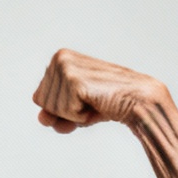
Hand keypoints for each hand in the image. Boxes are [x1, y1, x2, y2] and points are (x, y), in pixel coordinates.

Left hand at [34, 50, 169, 133]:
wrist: (139, 101)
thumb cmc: (109, 102)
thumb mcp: (75, 107)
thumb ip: (53, 112)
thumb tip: (42, 118)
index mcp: (59, 58)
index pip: (39, 98)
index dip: (61, 108)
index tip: (83, 99)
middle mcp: (60, 58)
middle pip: (42, 104)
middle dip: (66, 112)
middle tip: (91, 101)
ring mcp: (66, 67)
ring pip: (51, 110)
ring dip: (75, 114)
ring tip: (96, 102)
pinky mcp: (74, 80)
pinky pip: (64, 113)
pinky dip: (81, 117)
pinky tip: (97, 105)